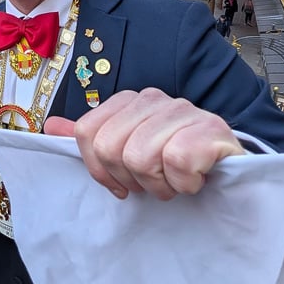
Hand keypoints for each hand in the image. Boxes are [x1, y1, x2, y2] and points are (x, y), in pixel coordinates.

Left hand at [44, 88, 244, 200]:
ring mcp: (184, 111)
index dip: (100, 169)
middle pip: (109, 147)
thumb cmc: (178, 164)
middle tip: (153, 183)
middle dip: (130, 179)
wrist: (232, 172)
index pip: (88, 132)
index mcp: (131, 101)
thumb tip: (51, 127)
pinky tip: (196, 179)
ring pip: (141, 156)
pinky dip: (184, 182)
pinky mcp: (212, 129)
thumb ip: (93, 138)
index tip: (121, 184)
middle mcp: (154, 99)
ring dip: (159, 184)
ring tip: (175, 182)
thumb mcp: (130, 151)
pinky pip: (177, 161)